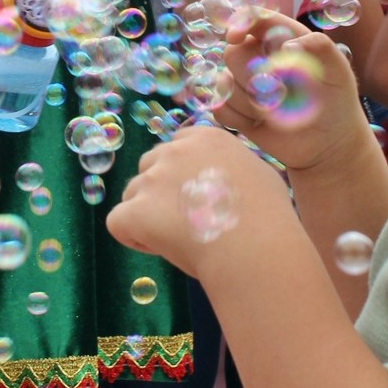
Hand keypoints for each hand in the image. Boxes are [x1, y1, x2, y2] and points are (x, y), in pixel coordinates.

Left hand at [107, 121, 278, 271]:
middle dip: (160, 192)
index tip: (197, 197)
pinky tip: (160, 248)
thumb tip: (225, 180)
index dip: (181, 174)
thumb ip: (232, 169)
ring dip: (147, 215)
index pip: (177, 145)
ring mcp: (153, 179)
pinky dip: (133, 237)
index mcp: (206, 139)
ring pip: (133, 195)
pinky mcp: (137, 210)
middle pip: (149, 166)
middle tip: (186, 222)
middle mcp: (175, 151)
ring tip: (178, 240)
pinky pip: (118, 222)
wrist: (256, 248)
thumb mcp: (259, 175)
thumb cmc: (269, 219)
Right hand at [217, 12, 369, 169]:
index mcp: (282, 38)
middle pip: (233, 53)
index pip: (254, 19)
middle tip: (283, 93)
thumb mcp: (339, 70)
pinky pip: (221, 108)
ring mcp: (245, 84)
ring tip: (279, 113)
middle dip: (254, 77)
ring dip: (252, 103)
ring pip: (225, 82)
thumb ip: (320, 47)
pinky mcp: (236, 110)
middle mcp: (259, 57)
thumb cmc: (337, 101)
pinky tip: (260, 125)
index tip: (235, 37)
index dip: (240, 23)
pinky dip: (239, 119)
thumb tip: (286, 47)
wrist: (330, 142)